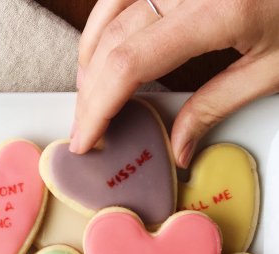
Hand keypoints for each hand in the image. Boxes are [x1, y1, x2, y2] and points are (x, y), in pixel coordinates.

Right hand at [71, 0, 278, 166]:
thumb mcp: (271, 67)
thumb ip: (215, 106)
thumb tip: (178, 147)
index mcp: (215, 8)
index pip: (128, 65)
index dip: (98, 108)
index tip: (87, 139)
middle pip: (110, 45)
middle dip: (89, 95)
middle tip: (86, 130)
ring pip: (104, 16)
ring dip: (88, 63)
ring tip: (89, 99)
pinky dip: (102, 28)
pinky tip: (101, 53)